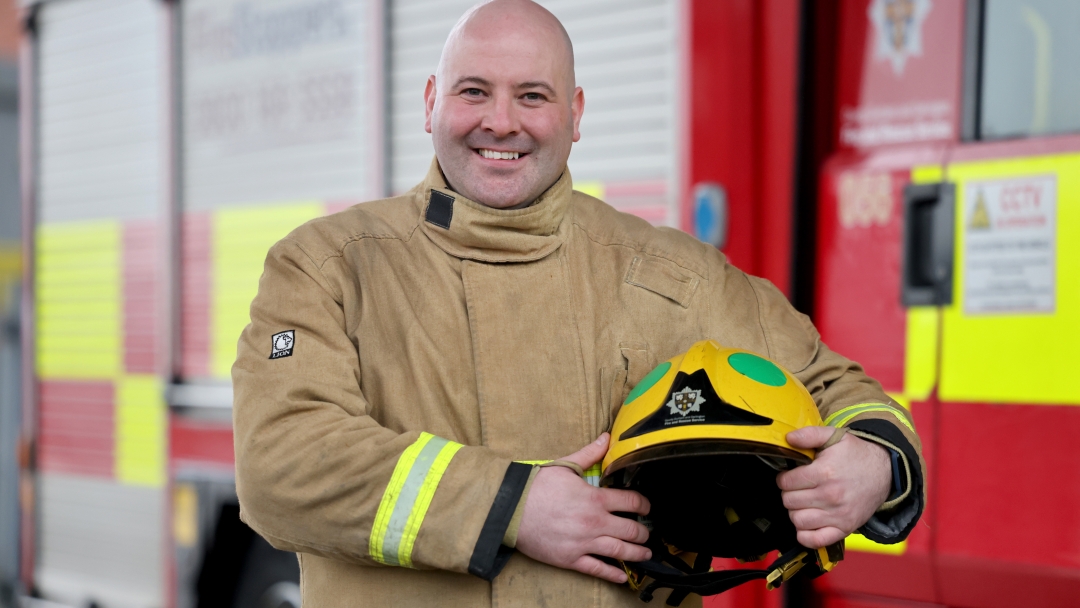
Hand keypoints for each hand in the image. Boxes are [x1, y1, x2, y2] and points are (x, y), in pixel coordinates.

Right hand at [515, 433, 651, 582]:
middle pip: (631, 531)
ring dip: (636, 554)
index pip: (632, 502)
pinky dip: (613, 574)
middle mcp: (594, 522)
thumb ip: (590, 453)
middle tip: (647, 534)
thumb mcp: (565, 465)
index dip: (644, 505)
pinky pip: (597, 569)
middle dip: (643, 533)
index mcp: (596, 499)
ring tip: (644, 554)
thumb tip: (606, 438)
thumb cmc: (537, 486)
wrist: (511, 509)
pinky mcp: (570, 558)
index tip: (646, 508)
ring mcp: (584, 543)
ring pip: (619, 552)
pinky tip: (623, 576)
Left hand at [777, 427, 891, 547]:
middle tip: (797, 488)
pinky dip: (806, 535)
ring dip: (795, 511)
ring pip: (798, 520)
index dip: (783, 478)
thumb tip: (788, 438)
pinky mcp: (845, 528)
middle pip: (789, 501)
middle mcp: (831, 496)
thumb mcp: (834, 436)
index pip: (786, 482)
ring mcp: (838, 515)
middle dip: (788, 493)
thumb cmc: (856, 454)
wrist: (885, 472)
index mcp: (825, 472)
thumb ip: (809, 434)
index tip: (789, 476)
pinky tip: (807, 523)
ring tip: (802, 503)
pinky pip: (816, 540)